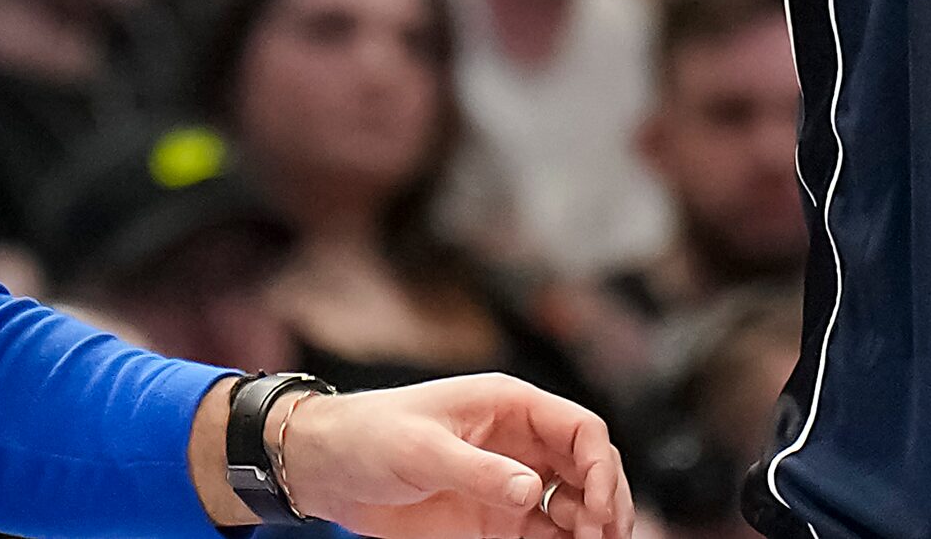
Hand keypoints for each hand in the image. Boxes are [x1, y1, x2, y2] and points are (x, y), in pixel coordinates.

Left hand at [201, 374, 634, 538]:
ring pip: (575, 505)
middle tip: (603, 538)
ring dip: (592, 528)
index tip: (597, 504)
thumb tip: (532, 493)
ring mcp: (509, 482)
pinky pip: (546, 534)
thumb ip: (477, 470)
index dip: (600, 464)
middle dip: (606, 501)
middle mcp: (518, 442)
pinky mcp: (494, 519)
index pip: (580, 429)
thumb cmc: (367, 436)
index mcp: (508, 405)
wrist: (324, 468)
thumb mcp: (420, 449)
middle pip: (588, 469)